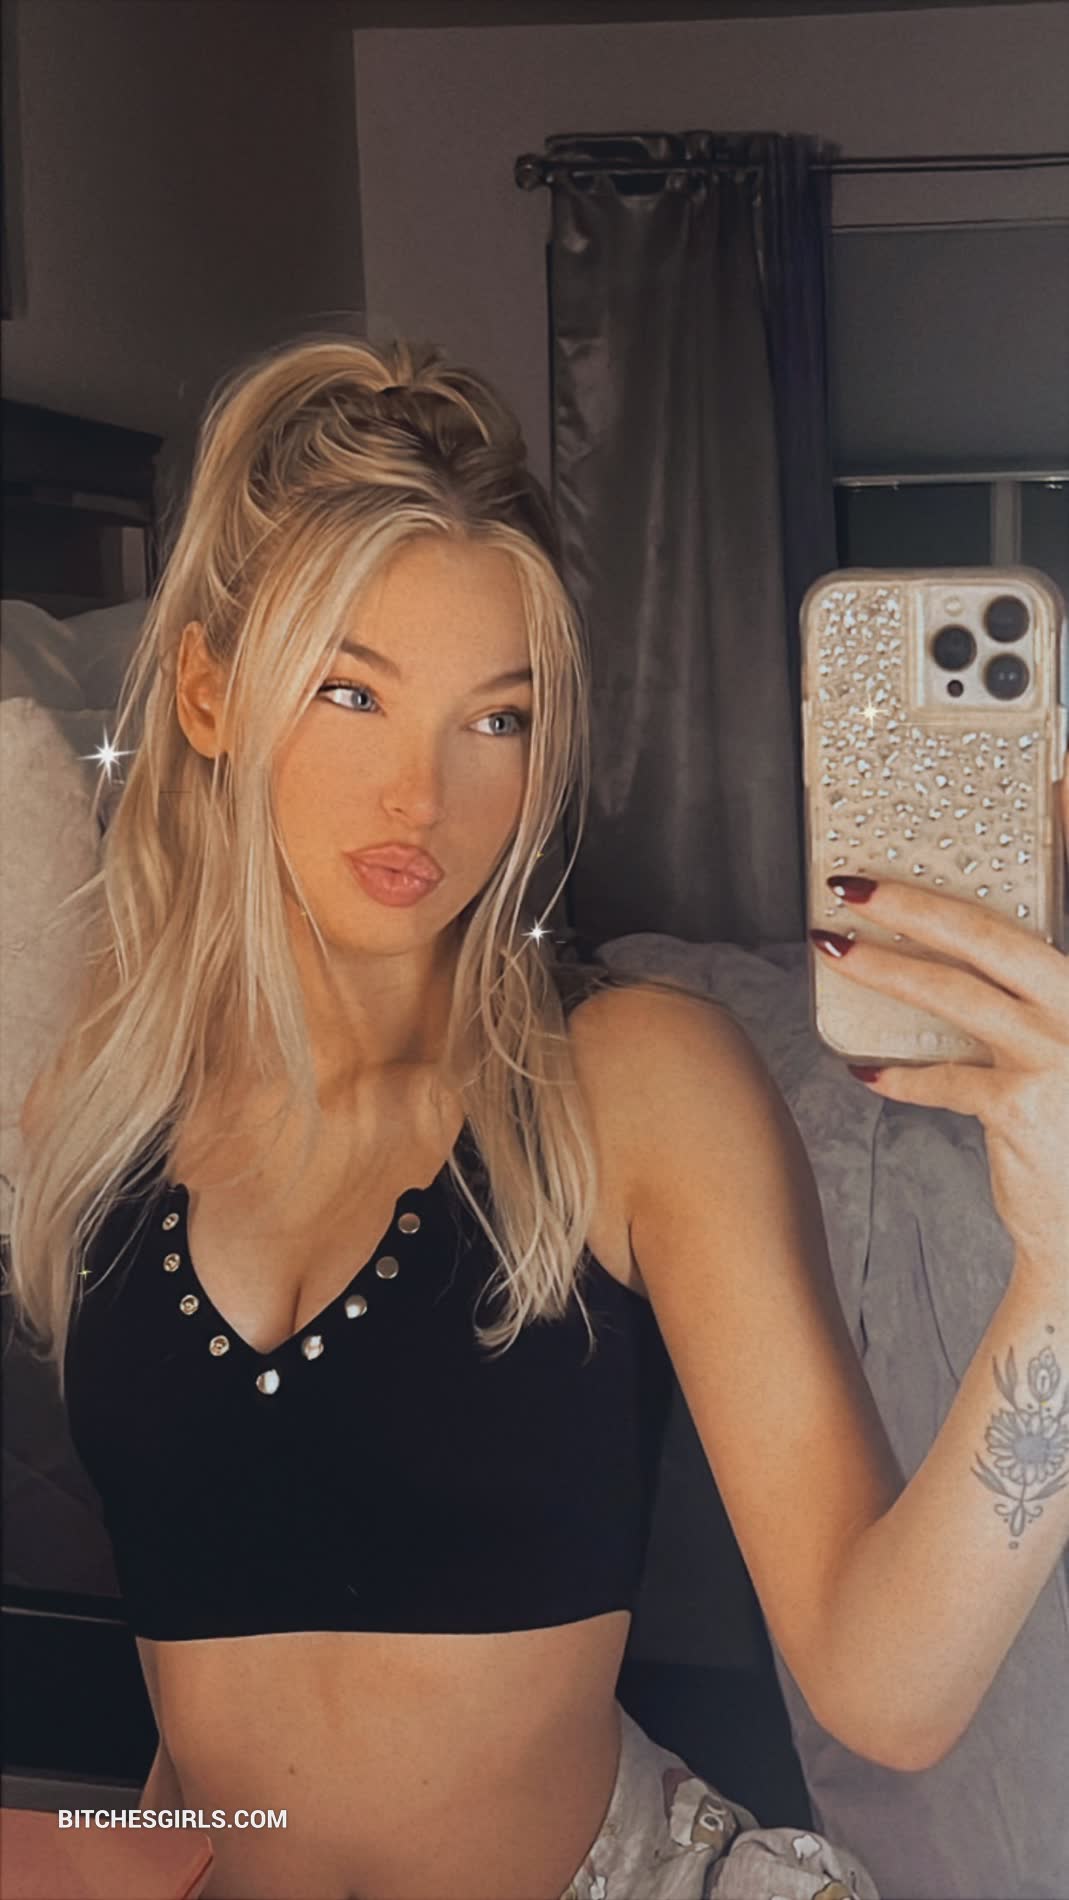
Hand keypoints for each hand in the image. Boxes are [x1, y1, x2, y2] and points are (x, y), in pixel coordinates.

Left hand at [811, 750, 1068, 1274]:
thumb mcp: (1060, 1047)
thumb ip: (1020, 999)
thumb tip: (939, 952)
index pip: (1052, 903)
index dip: (1049, 833)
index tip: (1025, 787)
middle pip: (991, 938)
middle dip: (913, 904)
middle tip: (853, 884)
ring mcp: (1062, 1056)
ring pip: (957, 996)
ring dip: (886, 970)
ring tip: (836, 949)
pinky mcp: (1025, 1107)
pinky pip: (944, 1077)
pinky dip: (900, 1075)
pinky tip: (866, 1070)